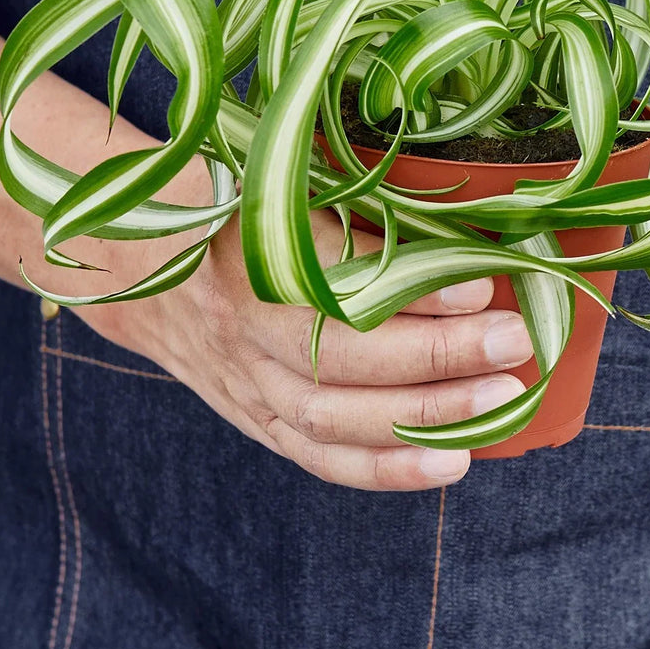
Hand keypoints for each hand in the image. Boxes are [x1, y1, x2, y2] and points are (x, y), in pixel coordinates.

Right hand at [74, 205, 532, 490]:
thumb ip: (345, 203)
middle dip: (437, 357)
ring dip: (425, 417)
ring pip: (334, 418)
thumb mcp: (271, 181)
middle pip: (342, 360)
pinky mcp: (254, 419)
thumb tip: (454, 219)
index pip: (336, 285)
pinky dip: (387, 467)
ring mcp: (245, 383)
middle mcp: (242, 327)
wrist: (135, 266)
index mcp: (245, 252)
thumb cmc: (226, 206)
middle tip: (513, 341)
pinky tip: (452, 461)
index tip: (482, 281)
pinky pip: (319, 457)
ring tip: (500, 400)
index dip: (410, 292)